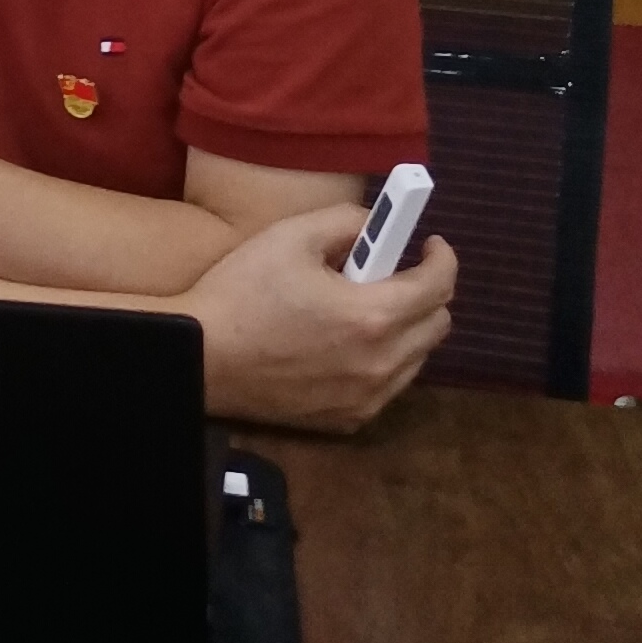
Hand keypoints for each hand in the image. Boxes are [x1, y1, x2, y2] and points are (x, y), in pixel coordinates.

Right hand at [185, 198, 455, 433]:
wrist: (200, 358)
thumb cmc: (241, 292)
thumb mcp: (290, 236)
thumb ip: (346, 222)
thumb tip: (376, 228)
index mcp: (373, 315)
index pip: (439, 285)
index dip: (442, 258)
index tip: (429, 244)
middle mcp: (381, 364)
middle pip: (438, 325)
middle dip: (426, 292)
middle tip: (392, 274)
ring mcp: (366, 399)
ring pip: (417, 359)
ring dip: (406, 329)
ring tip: (364, 310)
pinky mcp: (347, 421)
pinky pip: (388, 387)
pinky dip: (383, 362)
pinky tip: (347, 346)